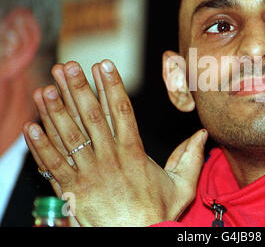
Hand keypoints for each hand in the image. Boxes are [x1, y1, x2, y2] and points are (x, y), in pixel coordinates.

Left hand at [24, 60, 206, 225]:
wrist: (137, 238)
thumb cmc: (157, 212)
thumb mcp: (182, 185)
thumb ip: (191, 157)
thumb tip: (203, 134)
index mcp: (134, 153)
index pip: (122, 111)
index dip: (112, 85)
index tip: (104, 65)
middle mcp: (109, 158)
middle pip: (91, 116)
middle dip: (78, 89)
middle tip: (67, 67)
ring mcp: (88, 173)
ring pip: (69, 136)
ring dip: (55, 111)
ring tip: (46, 89)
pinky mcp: (72, 190)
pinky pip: (53, 165)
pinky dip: (40, 147)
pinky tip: (31, 128)